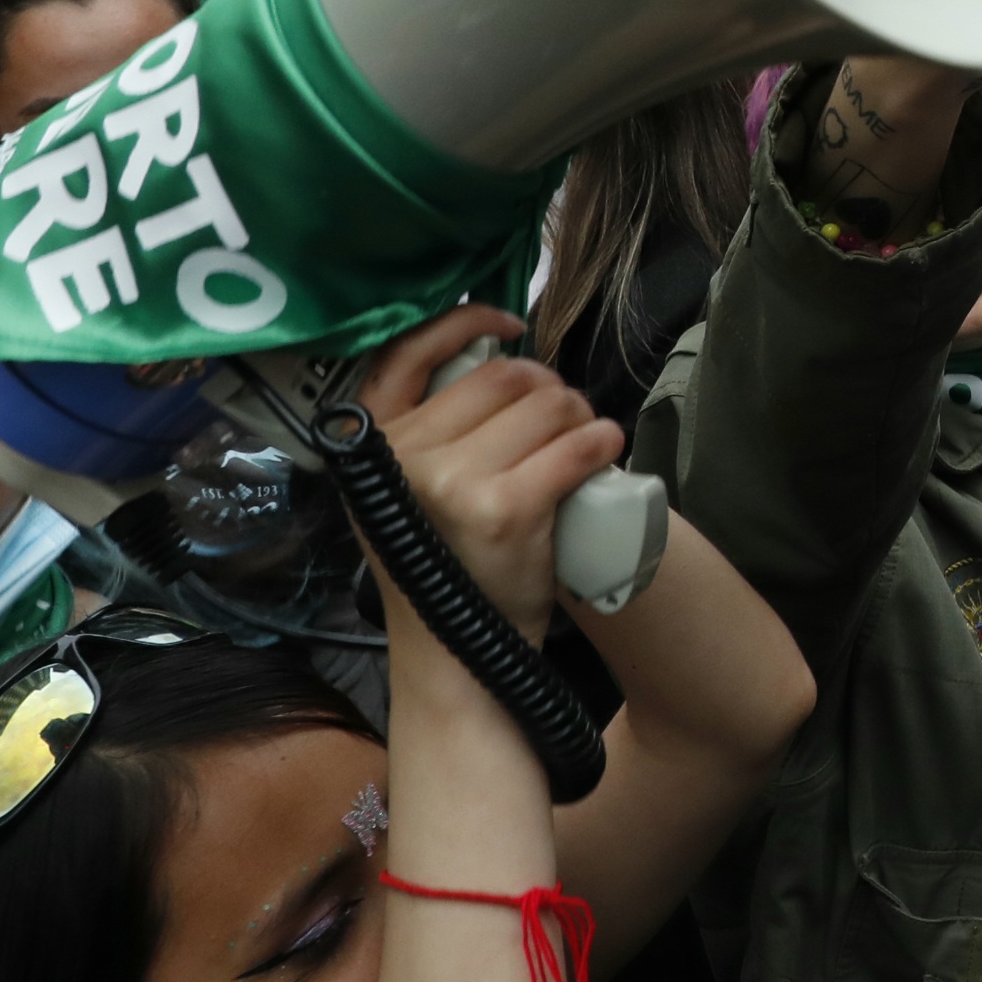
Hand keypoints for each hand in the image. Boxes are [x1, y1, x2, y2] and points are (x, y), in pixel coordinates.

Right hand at [354, 305, 622, 639]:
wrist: (458, 658)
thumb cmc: (446, 568)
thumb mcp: (408, 493)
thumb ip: (431, 434)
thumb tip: (501, 360)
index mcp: (376, 444)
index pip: (409, 352)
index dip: (466, 323)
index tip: (509, 323)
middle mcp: (405, 456)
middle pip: (506, 377)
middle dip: (549, 390)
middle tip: (562, 422)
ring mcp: (453, 482)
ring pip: (549, 405)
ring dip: (580, 415)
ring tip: (580, 444)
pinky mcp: (505, 509)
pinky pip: (575, 446)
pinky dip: (602, 441)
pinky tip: (605, 449)